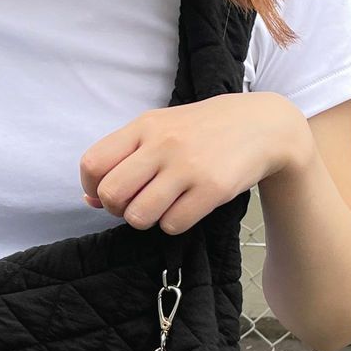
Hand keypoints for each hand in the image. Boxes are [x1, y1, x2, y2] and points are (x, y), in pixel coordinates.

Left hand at [79, 91, 313, 234]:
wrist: (262, 125)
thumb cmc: (201, 131)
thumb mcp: (160, 130)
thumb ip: (123, 158)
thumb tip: (89, 200)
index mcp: (144, 126)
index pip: (92, 164)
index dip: (91, 188)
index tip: (106, 193)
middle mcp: (162, 144)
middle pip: (111, 194)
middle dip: (117, 209)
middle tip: (135, 203)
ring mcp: (187, 167)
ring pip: (138, 216)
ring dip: (145, 220)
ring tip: (162, 206)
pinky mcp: (211, 189)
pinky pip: (172, 225)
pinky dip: (173, 224)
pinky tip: (185, 207)